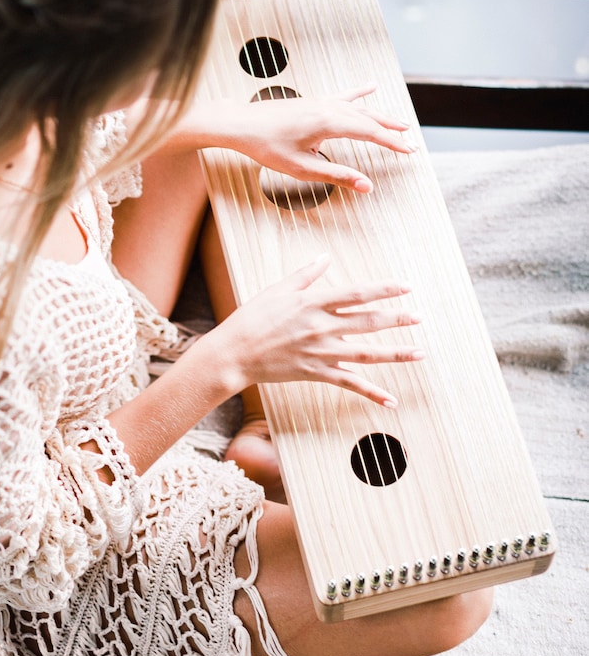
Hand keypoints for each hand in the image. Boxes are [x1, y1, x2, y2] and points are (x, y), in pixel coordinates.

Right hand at [220, 253, 422, 407]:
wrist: (235, 353)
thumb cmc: (252, 317)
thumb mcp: (278, 288)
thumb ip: (306, 273)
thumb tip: (326, 256)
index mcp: (313, 302)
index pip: (357, 294)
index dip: (384, 289)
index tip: (406, 286)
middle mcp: (321, 327)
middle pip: (368, 322)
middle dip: (398, 319)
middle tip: (421, 316)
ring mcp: (320, 352)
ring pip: (366, 354)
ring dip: (396, 353)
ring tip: (420, 352)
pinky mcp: (316, 373)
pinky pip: (349, 384)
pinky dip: (371, 393)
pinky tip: (391, 399)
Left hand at [227, 84, 415, 192]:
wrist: (241, 124)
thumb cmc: (265, 146)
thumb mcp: (302, 168)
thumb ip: (337, 176)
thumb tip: (365, 186)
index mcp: (328, 123)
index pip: (370, 132)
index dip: (392, 142)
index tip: (410, 151)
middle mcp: (327, 107)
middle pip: (368, 118)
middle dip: (391, 131)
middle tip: (411, 142)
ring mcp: (320, 101)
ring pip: (358, 108)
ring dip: (380, 116)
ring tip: (400, 123)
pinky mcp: (312, 101)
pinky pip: (342, 95)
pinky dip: (359, 93)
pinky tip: (371, 86)